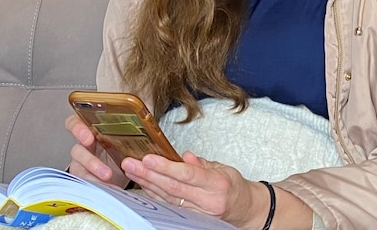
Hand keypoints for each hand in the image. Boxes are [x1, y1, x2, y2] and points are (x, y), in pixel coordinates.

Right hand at [64, 113, 126, 186]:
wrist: (127, 163)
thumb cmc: (125, 144)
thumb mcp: (129, 132)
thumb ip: (132, 123)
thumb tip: (145, 117)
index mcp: (92, 128)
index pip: (75, 123)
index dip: (77, 128)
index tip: (88, 135)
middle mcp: (85, 144)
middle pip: (76, 148)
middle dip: (86, 155)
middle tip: (98, 166)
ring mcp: (84, 162)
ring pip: (80, 167)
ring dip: (94, 171)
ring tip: (107, 175)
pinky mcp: (88, 176)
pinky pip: (87, 181)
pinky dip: (98, 183)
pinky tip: (109, 185)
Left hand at [120, 151, 270, 229]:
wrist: (244, 210)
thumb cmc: (233, 186)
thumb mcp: (224, 168)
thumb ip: (203, 164)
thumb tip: (185, 156)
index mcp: (217, 184)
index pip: (188, 175)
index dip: (166, 167)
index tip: (148, 159)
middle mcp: (207, 201)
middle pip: (173, 188)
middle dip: (149, 175)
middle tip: (131, 163)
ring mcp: (198, 213)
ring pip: (168, 198)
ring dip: (147, 184)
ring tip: (132, 171)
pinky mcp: (191, 219)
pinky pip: (169, 205)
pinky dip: (154, 195)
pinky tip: (142, 185)